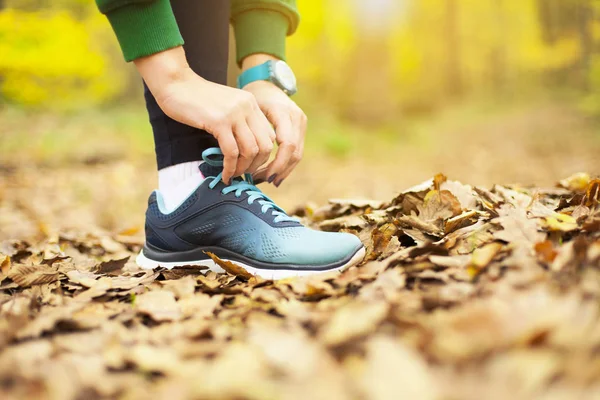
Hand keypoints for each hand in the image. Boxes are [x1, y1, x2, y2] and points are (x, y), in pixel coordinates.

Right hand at [135, 47, 274, 183]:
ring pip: (250, 150)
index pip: (270, 135)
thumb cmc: (195, 98)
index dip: (263, 156)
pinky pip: (231, 152)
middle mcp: (247, 107)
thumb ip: (237, 123)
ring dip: (242, 169)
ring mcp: (234, 113)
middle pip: (265, 145)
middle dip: (256, 165)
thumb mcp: (225, 107)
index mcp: (251, 103)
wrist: (174, 83)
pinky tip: (224, 174)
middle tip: (243, 175)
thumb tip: (244, 154)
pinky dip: (229, 167)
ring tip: (232, 175)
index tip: (251, 166)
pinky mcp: (219, 122)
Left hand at [241, 56, 306, 186]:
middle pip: (295, 153)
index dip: (277, 163)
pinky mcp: (301, 128)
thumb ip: (250, 131)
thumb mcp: (249, 109)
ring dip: (283, 170)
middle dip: (279, 170)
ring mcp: (301, 123)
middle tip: (262, 180)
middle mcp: (297, 118)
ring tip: (266, 179)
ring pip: (297, 155)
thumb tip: (240, 158)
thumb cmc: (253, 95)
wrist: (267, 81)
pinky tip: (273, 172)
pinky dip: (285, 164)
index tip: (263, 175)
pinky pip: (296, 151)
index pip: (287, 144)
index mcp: (284, 112)